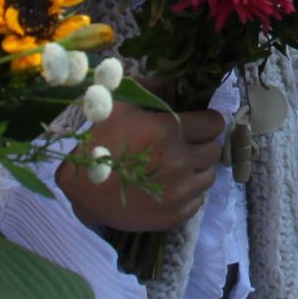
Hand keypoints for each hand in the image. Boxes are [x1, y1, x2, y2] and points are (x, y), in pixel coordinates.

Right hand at [56, 102, 223, 233]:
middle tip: (187, 143)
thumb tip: (179, 83)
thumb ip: (153, 88)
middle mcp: (179, 162)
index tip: (199, 123)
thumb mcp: (121, 103)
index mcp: (168, 131)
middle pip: (215, 150)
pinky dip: (190, 191)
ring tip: (179, 165)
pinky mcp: (176, 214)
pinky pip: (199, 199)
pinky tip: (171, 185)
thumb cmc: (100, 140)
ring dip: (199, 168)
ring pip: (210, 175)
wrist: (82, 188)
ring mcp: (179, 192)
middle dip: (204, 143)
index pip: (214, 124)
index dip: (208, 121)